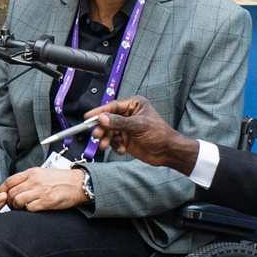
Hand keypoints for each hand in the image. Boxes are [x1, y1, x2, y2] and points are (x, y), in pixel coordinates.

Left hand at [0, 167, 86, 211]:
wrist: (78, 183)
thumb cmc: (61, 179)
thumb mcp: (42, 173)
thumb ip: (28, 178)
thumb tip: (14, 186)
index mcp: (32, 172)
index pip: (10, 181)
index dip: (2, 189)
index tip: (0, 195)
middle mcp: (34, 181)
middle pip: (12, 192)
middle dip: (8, 201)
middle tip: (10, 205)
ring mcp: (40, 191)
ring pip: (18, 200)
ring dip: (16, 207)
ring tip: (19, 208)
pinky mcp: (47, 201)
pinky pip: (30, 208)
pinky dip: (27, 210)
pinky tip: (31, 209)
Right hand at [85, 97, 199, 173]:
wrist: (167, 152)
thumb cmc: (159, 134)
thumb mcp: (139, 125)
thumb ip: (119, 122)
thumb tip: (102, 118)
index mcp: (134, 105)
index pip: (113, 106)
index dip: (99, 112)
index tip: (88, 117)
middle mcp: (128, 115)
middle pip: (108, 120)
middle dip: (102, 128)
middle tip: (97, 135)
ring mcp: (126, 128)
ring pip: (109, 131)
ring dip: (106, 139)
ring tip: (104, 145)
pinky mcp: (125, 139)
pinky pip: (114, 141)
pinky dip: (115, 146)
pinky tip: (122, 150)